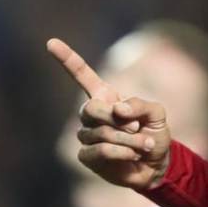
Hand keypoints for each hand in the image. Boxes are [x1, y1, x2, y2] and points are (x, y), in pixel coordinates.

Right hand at [46, 38, 171, 189]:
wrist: (156, 165)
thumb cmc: (154, 133)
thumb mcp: (157, 113)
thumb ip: (140, 105)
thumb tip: (117, 110)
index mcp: (105, 96)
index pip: (82, 74)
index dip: (67, 59)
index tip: (50, 42)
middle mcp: (92, 114)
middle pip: (90, 109)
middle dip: (116, 120)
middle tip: (137, 127)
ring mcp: (87, 135)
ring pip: (100, 133)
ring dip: (128, 140)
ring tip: (142, 145)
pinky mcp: (87, 156)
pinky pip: (101, 150)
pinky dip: (121, 152)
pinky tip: (132, 155)